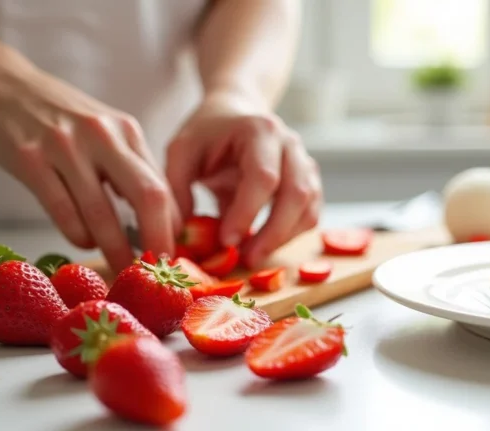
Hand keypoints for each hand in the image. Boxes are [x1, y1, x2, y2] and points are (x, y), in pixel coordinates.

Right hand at [0, 68, 179, 270]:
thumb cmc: (63, 120)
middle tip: (155, 271)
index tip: (171, 253)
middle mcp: (102, 136)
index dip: (171, 226)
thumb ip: (131, 169)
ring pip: (101, 211)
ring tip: (120, 269)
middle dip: (156, 240)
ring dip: (114, 248)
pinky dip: (77, 233)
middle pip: (146, 195)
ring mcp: (65, 146)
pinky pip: (62, 209)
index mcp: (127, 131)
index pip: (162, 186)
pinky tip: (83, 241)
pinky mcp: (30, 158)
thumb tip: (162, 220)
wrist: (4, 88)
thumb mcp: (106, 133)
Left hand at [166, 92, 321, 266]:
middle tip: (246, 259)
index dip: (247, 212)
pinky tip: (265, 244)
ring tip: (252, 256)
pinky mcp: (309, 181)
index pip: (263, 177)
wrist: (234, 111)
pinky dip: (291, 234)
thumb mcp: (181, 152)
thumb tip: (182, 237)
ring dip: (284, 238)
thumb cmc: (206, 133)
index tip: (226, 241)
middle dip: (273, 233)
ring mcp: (305, 162)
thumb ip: (177, 191)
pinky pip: (311, 213)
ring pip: (309, 207)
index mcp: (260, 130)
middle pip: (297, 194)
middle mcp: (290, 144)